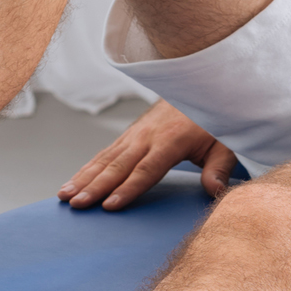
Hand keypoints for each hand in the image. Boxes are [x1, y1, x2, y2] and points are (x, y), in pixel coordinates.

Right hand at [58, 100, 235, 209]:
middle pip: (118, 165)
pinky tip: (73, 182)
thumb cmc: (214, 119)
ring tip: (64, 195)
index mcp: (171, 140)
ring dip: (83, 177)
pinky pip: (105, 153)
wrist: (198, 85)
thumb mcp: (226, 143)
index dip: (128, 188)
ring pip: (105, 158)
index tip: (110, 206)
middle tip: (76, 203)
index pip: (146, 169)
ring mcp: (135, 133)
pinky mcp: (129, 134)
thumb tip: (215, 192)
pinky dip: (86, 168)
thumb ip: (220, 168)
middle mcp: (148, 136)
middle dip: (95, 186)